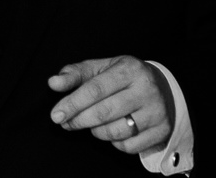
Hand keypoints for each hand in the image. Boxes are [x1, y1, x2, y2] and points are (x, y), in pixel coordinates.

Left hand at [48, 56, 174, 154]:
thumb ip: (74, 74)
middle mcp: (146, 90)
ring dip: (95, 131)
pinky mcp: (162, 131)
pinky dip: (113, 142)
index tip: (55, 115)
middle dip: (78, 120)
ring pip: (115, 132)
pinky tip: (112, 130)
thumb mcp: (100, 68)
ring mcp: (156, 112)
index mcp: (129, 69)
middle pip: (103, 113)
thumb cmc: (123, 77)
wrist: (162, 87)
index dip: (72, 104)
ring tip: (90, 123)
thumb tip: (53, 83)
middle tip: (65, 123)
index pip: (95, 90)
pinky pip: (128, 146)